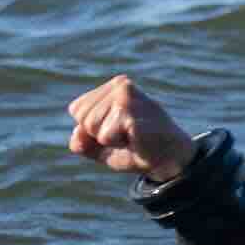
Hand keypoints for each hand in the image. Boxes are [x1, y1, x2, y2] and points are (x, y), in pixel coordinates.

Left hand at [66, 76, 194, 183]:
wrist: (168, 159)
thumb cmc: (134, 149)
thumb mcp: (100, 146)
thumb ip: (80, 140)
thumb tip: (78, 132)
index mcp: (113, 87)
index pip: (77, 109)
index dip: (91, 130)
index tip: (116, 130)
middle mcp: (121, 85)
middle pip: (82, 118)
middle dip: (97, 135)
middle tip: (125, 135)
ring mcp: (126, 95)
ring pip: (90, 126)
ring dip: (108, 140)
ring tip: (130, 136)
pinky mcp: (131, 110)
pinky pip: (103, 136)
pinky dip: (116, 144)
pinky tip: (136, 138)